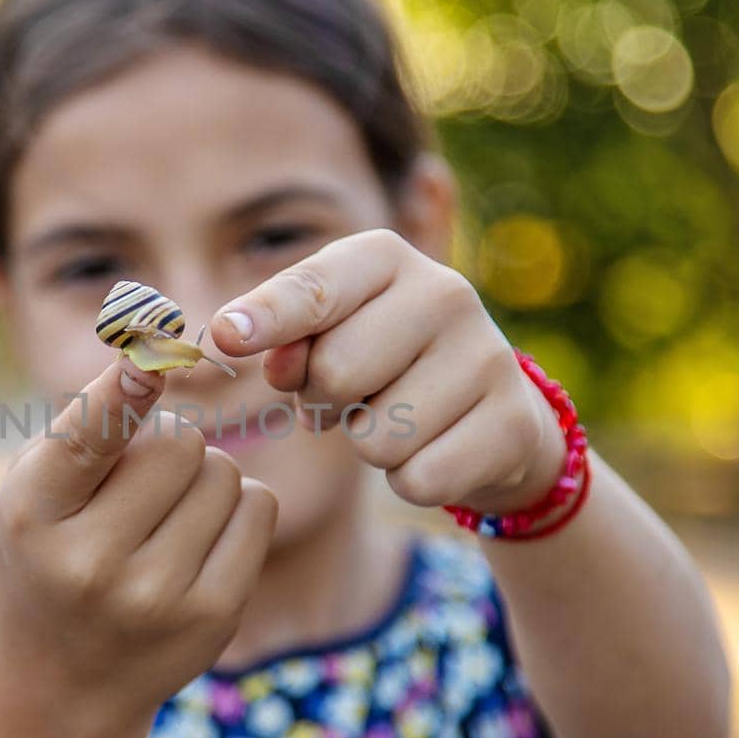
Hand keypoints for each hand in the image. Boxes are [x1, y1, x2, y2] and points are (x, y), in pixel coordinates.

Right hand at [0, 355, 278, 737]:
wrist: (67, 686)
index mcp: (29, 517)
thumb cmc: (48, 556)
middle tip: (142, 478)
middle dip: (168, 442)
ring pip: (224, 471)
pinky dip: (238, 506)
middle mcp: (89, 562)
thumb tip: (159, 362)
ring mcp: (156, 596)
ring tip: (165, 515)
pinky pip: (259, 507)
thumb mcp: (32, 494)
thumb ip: (84, 428)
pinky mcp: (214, 616)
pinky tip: (200, 537)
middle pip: (177, 442)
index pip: (86, 441)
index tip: (148, 361)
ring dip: (203, 476)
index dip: (122, 394)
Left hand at [210, 229, 566, 515]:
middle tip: (352, 397)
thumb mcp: (329, 336)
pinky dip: (410, 480)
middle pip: (335, 373)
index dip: (267, 316)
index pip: (314, 288)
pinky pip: (418, 479)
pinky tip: (435, 450)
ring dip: (371, 446)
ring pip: (376, 438)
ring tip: (400, 417)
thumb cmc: (383, 363)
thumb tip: (249, 347)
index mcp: (384, 257)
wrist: (492, 411)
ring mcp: (488, 355)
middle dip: (325, 402)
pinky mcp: (513, 422)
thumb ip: (284, 337)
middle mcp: (444, 292)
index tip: (225, 337)